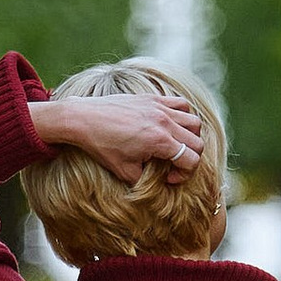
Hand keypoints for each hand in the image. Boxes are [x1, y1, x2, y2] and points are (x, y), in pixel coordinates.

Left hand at [27, 88, 204, 184]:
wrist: (83, 118)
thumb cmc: (102, 146)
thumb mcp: (124, 171)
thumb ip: (146, 179)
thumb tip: (158, 182)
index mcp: (160, 140)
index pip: (192, 159)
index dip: (184, 174)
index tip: (168, 177)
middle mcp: (164, 121)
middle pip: (197, 142)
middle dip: (190, 158)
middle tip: (172, 165)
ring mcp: (159, 107)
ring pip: (193, 121)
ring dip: (190, 137)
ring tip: (175, 145)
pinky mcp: (152, 98)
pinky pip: (180, 104)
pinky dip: (182, 115)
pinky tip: (169, 125)